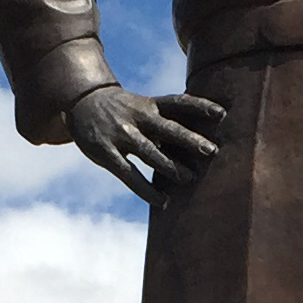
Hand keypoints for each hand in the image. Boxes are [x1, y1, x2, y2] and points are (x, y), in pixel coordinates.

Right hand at [67, 85, 225, 202]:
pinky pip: (129, 174)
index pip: (178, 102)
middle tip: (211, 150)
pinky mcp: (106, 152)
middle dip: (190, 139)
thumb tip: (198, 140)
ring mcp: (121, 135)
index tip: (222, 113)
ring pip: (150, 151)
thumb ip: (165, 120)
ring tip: (191, 178)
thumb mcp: (143, 105)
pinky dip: (147, 189)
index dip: (200, 106)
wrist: (81, 102)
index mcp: (149, 105)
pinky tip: (163, 201)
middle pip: (167, 127)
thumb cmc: (122, 110)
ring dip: (171, 166)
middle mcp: (137, 117)